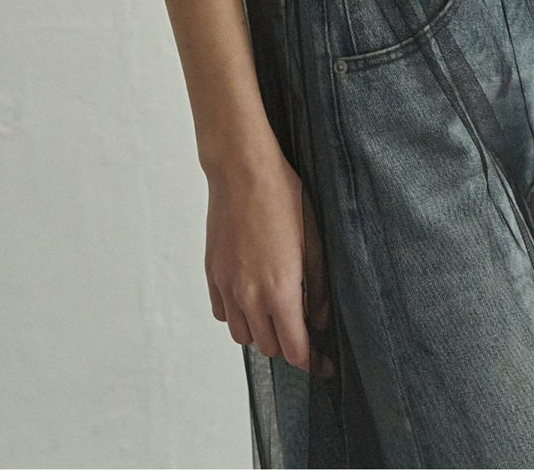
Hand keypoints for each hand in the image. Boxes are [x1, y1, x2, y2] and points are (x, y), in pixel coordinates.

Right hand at [204, 148, 333, 375]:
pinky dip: (237, 314)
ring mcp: (226, 286)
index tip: (322, 364)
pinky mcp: (212, 274)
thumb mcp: (314, 241)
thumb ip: (319, 287)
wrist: (242, 170)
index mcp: (280, 290)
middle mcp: (249, 295)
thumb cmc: (283, 198)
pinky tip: (251, 295)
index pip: (295, 349)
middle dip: (288, 342)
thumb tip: (319, 319)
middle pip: (269, 347)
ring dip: (261, 331)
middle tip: (302, 326)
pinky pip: (223, 313)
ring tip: (276, 309)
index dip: (312, 362)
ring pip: (242, 336)